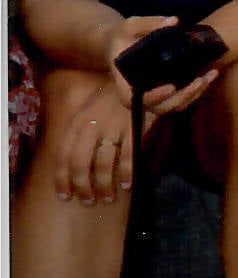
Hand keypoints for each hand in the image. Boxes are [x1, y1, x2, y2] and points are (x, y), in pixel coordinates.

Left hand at [53, 85, 133, 204]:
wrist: (135, 77)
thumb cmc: (111, 100)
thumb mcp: (88, 113)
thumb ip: (78, 135)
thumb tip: (70, 165)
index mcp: (77, 124)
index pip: (62, 157)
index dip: (62, 180)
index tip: (64, 196)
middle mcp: (91, 127)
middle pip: (81, 165)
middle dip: (83, 187)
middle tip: (88, 201)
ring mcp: (112, 128)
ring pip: (103, 165)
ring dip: (104, 186)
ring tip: (107, 198)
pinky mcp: (132, 128)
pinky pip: (127, 157)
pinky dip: (126, 174)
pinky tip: (126, 185)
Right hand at [106, 16, 218, 115]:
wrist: (121, 44)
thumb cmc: (123, 36)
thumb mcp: (131, 26)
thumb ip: (149, 24)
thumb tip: (174, 21)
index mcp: (124, 83)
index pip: (135, 99)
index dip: (154, 97)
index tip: (171, 87)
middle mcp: (139, 95)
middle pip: (161, 107)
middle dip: (183, 96)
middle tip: (199, 81)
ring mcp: (154, 96)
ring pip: (175, 105)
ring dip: (195, 94)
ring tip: (210, 76)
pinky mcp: (166, 93)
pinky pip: (182, 98)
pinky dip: (198, 90)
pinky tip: (211, 75)